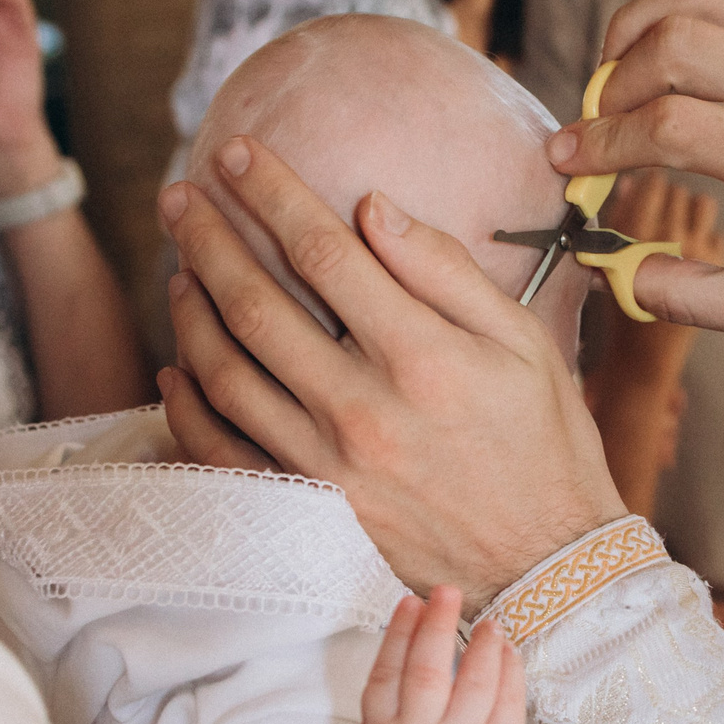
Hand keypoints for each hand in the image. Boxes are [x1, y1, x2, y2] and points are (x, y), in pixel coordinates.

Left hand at [161, 136, 627, 601]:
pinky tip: (178, 365)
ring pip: (225, 373)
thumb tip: (371, 207)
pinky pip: (221, 453)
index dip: (271, 194)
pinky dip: (187, 406)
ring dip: (191, 311)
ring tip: (181, 267)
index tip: (237, 153)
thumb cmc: (542, 444)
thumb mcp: (523, 344)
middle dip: (207, 237)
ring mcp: (327, 466)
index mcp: (422, 358)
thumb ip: (445, 271)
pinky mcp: (309, 510)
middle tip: (179, 197)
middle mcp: (363, 410)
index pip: (323, 253)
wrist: (544, 569)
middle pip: (256, 304)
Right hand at [355, 590, 528, 723]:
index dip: (398, 634)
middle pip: (427, 673)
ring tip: (488, 625)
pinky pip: (508, 703)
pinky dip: (510, 670)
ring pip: (475, 684)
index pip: (386, 675)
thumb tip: (405, 632)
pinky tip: (507, 651)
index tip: (412, 602)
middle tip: (446, 592)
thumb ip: (382, 702)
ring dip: (482, 646)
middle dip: (437, 626)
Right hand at [550, 0, 723, 345]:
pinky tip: (672, 39)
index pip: (675, 127)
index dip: (604, 143)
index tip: (568, 162)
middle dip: (614, 83)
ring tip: (623, 78)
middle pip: (678, 44)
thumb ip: (688, 301)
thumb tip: (612, 270)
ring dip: (638, 29)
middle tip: (599, 124)